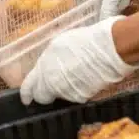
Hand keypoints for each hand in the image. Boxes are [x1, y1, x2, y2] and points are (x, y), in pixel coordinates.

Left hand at [20, 17, 136, 104]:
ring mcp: (69, 93)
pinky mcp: (83, 97)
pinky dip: (76, 89)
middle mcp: (54, 85)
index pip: (29, 88)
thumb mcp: (59, 45)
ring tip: (74, 73)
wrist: (110, 49)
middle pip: (43, 97)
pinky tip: (84, 77)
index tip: (27, 98)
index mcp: (45, 69)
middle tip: (53, 83)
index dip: (27, 94)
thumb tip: (46, 69)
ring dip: (63, 88)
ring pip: (60, 96)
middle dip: (45, 92)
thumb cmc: (84, 40)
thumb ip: (48, 60)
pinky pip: (74, 96)